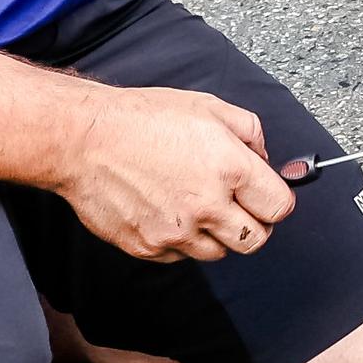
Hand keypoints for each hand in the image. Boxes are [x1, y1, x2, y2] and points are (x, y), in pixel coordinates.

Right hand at [53, 86, 294, 262]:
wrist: (84, 140)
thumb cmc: (143, 119)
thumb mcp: (208, 107)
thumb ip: (249, 132)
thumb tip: (265, 159)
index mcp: (230, 168)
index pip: (278, 207)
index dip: (274, 199)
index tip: (264, 194)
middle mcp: (207, 206)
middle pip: (255, 240)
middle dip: (252, 223)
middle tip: (236, 205)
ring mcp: (177, 232)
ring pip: (218, 252)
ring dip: (215, 233)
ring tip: (194, 203)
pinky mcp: (149, 248)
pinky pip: (180, 256)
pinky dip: (181, 240)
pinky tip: (166, 210)